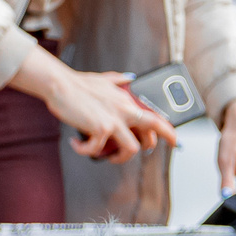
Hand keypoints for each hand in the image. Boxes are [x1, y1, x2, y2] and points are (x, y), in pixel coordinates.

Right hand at [13, 50, 177, 162]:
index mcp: (128, 102)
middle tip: (135, 151)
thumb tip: (129, 77)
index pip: (156, 119)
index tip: (175, 142)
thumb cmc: (79, 83)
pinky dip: (86, 150)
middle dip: (147, 147)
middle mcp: (126, 111)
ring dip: (119, 157)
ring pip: (131, 149)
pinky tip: (77, 143)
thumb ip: (119, 80)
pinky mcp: (100, 128)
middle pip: (150, 135)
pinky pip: (97, 149)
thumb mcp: (105, 78)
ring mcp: (115, 121)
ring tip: (106, 155)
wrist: (60, 85)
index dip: (168, 132)